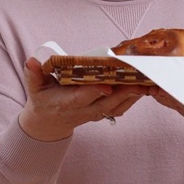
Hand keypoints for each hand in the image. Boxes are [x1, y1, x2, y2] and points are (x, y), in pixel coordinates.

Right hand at [17, 57, 148, 141]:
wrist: (49, 122)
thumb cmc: (43, 99)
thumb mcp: (34, 87)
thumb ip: (33, 74)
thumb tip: (32, 60)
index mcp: (66, 103)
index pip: (82, 98)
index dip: (94, 92)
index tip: (107, 85)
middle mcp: (83, 110)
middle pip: (107, 103)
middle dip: (125, 93)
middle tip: (141, 81)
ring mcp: (95, 113)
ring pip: (118, 107)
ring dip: (135, 96)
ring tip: (150, 82)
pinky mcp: (103, 112)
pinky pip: (122, 107)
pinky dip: (135, 98)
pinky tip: (146, 86)